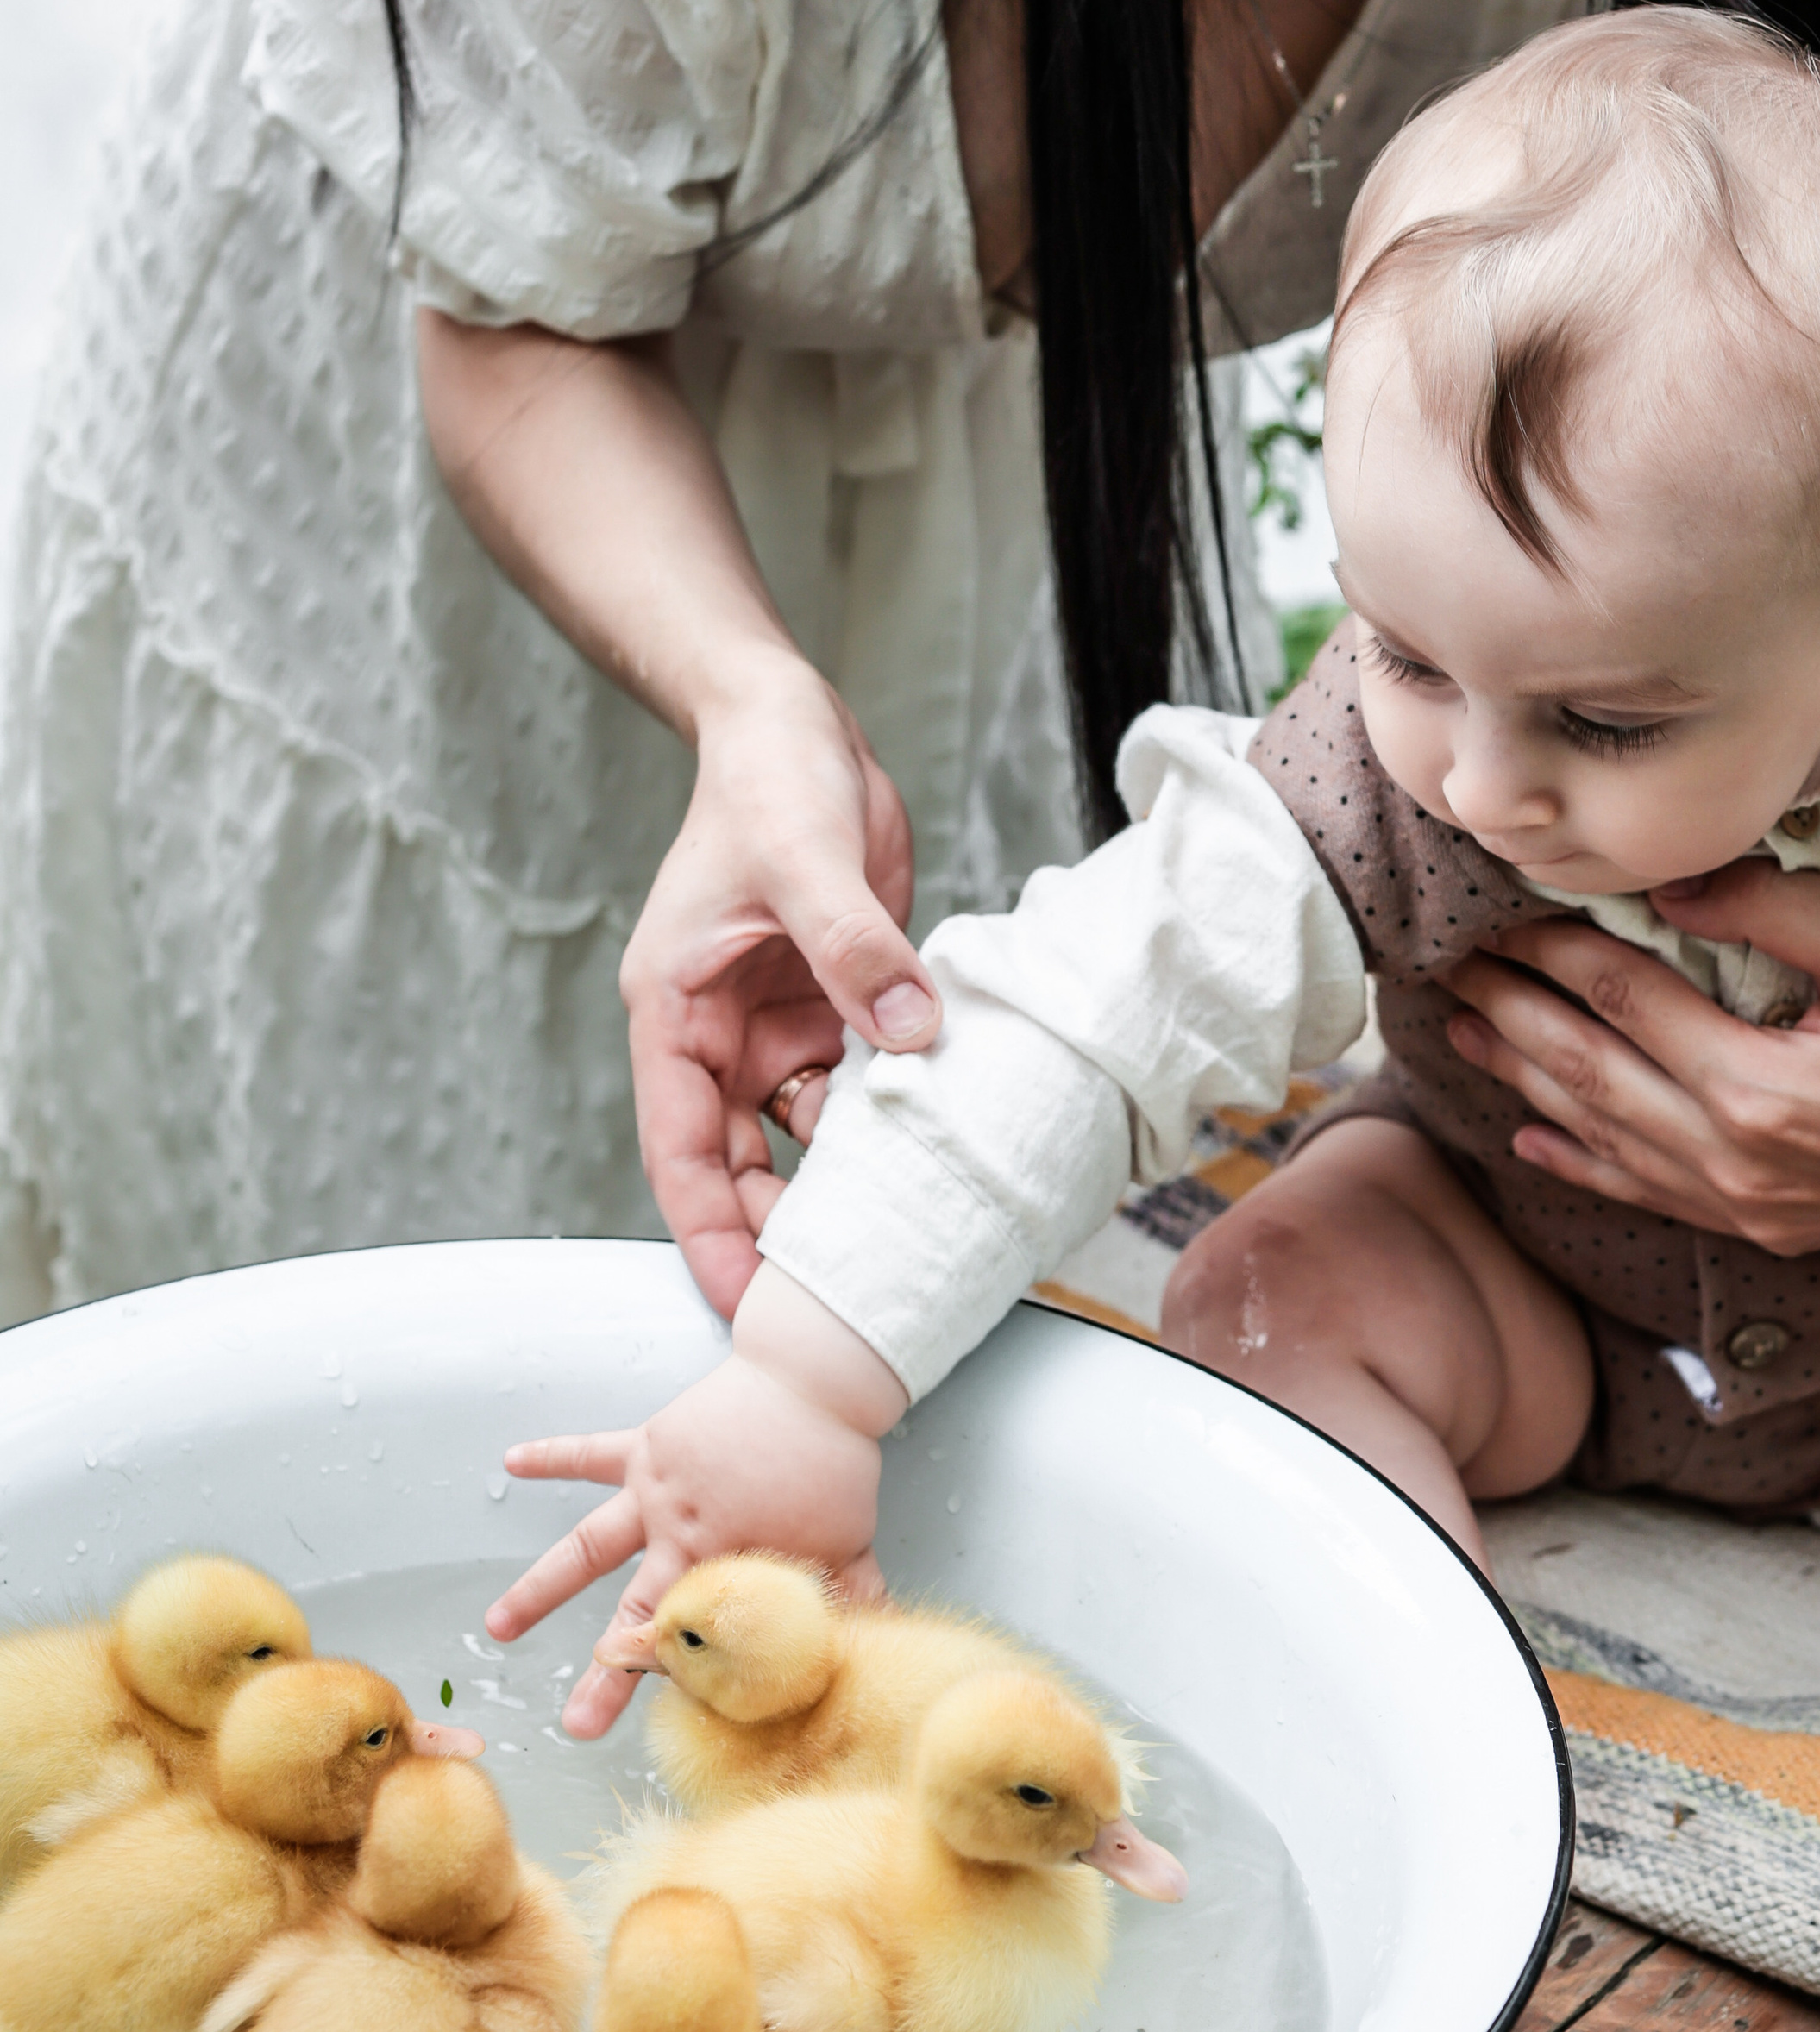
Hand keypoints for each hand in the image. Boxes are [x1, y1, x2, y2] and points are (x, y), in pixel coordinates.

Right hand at [485, 1265, 906, 1736]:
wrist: (813, 1377)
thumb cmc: (832, 1460)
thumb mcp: (848, 1539)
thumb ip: (853, 1596)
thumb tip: (875, 1648)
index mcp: (725, 1555)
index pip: (693, 1632)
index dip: (678, 1673)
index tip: (659, 1713)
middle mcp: (678, 1528)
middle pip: (634, 1611)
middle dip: (607, 1672)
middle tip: (577, 1723)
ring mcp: (655, 1486)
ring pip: (587, 1544)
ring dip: (541, 1586)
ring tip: (498, 1625)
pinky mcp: (648, 1443)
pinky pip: (591, 1451)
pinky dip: (552, 1456)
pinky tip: (513, 1462)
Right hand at [623, 653, 939, 1315]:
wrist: (797, 726)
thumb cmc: (767, 781)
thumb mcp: (805, 858)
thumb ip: (853, 948)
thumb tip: (909, 1033)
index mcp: (674, 1011)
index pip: (678, 1149)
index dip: (709, 1231)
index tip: (743, 1304)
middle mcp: (717, 1034)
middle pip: (737, 1165)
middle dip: (779, 1234)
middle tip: (839, 1304)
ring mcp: (775, 1026)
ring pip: (801, 1138)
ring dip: (842, 1182)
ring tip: (898, 1244)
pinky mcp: (834, 1005)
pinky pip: (857, 1088)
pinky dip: (887, 1121)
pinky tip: (933, 1153)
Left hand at [1443, 858, 1819, 1255]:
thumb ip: (1778, 915)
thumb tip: (1673, 887)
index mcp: (1763, 1091)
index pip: (1626, 1004)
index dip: (1554, 953)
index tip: (1501, 915)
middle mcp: (1738, 1163)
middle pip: (1593, 1074)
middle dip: (1514, 1016)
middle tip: (1451, 969)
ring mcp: (1744, 1208)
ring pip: (1606, 1138)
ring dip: (1527, 1083)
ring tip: (1465, 1035)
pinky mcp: (1760, 1232)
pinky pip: (1647, 1197)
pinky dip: (1582, 1164)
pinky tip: (1530, 1138)